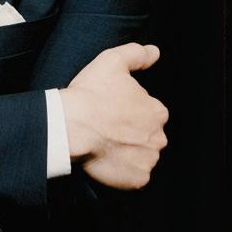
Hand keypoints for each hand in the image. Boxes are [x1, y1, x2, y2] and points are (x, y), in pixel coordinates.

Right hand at [59, 43, 167, 189]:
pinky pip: (134, 177)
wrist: (72, 125)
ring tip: (105, 143)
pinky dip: (123, 171)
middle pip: (148, 135)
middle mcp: (158, 137)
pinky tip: (107, 159)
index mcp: (157, 111)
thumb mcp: (112, 61)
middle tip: (108, 127)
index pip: (150, 112)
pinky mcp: (137, 180)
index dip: (131, 110)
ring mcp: (148, 160)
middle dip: (133, 133)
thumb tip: (155, 52)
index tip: (113, 109)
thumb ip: (137, 54)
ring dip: (129, 152)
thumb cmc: (91, 93)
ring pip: (142, 156)